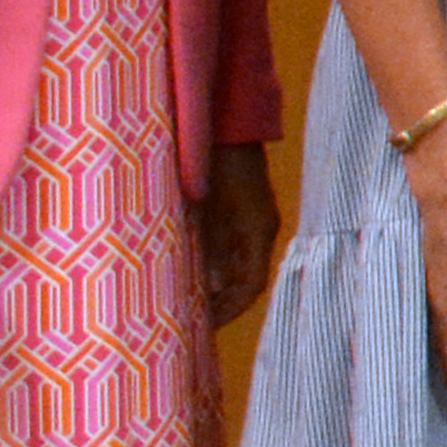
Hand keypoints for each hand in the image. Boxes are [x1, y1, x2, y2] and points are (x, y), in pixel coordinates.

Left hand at [194, 144, 283, 328]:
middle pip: (246, 278)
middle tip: (191, 322)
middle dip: (221, 302)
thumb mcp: (205, 205)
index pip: (251, 285)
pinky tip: (190, 269)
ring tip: (187, 302)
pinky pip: (230, 246)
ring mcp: (251, 218)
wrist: (224, 118)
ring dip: (216, 284)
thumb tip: (210, 285)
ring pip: (237, 263)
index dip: (230, 310)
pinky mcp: (239, 209)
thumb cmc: (213, 158)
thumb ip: (209, 244)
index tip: (205, 328)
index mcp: (258, 230)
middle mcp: (259, 228)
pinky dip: (213, 263)